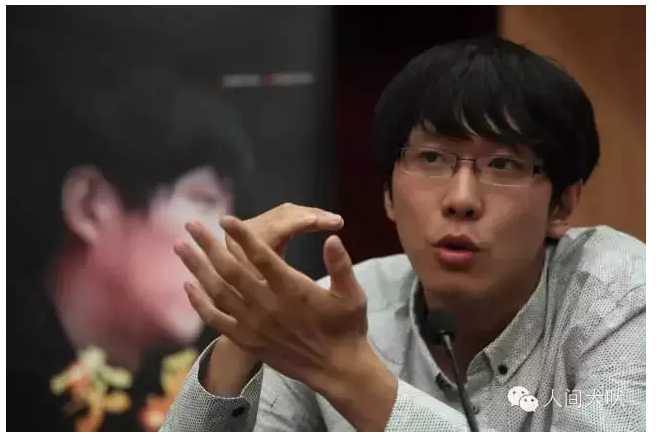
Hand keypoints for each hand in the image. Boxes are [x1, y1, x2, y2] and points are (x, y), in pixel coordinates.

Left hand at [175, 214, 373, 393]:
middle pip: (230, 269)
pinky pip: (216, 319)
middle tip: (191, 224)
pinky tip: (188, 285)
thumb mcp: (352, 294)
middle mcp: (268, 305)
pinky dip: (199, 301)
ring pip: (218, 290)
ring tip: (181, 247)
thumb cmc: (346, 327)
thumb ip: (341, 264)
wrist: (335, 368)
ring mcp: (254, 324)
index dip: (242, 235)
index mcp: (292, 289)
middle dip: (208, 244)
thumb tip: (333, 236)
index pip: (262, 255)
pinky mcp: (247, 339)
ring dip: (197, 267)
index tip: (226, 218)